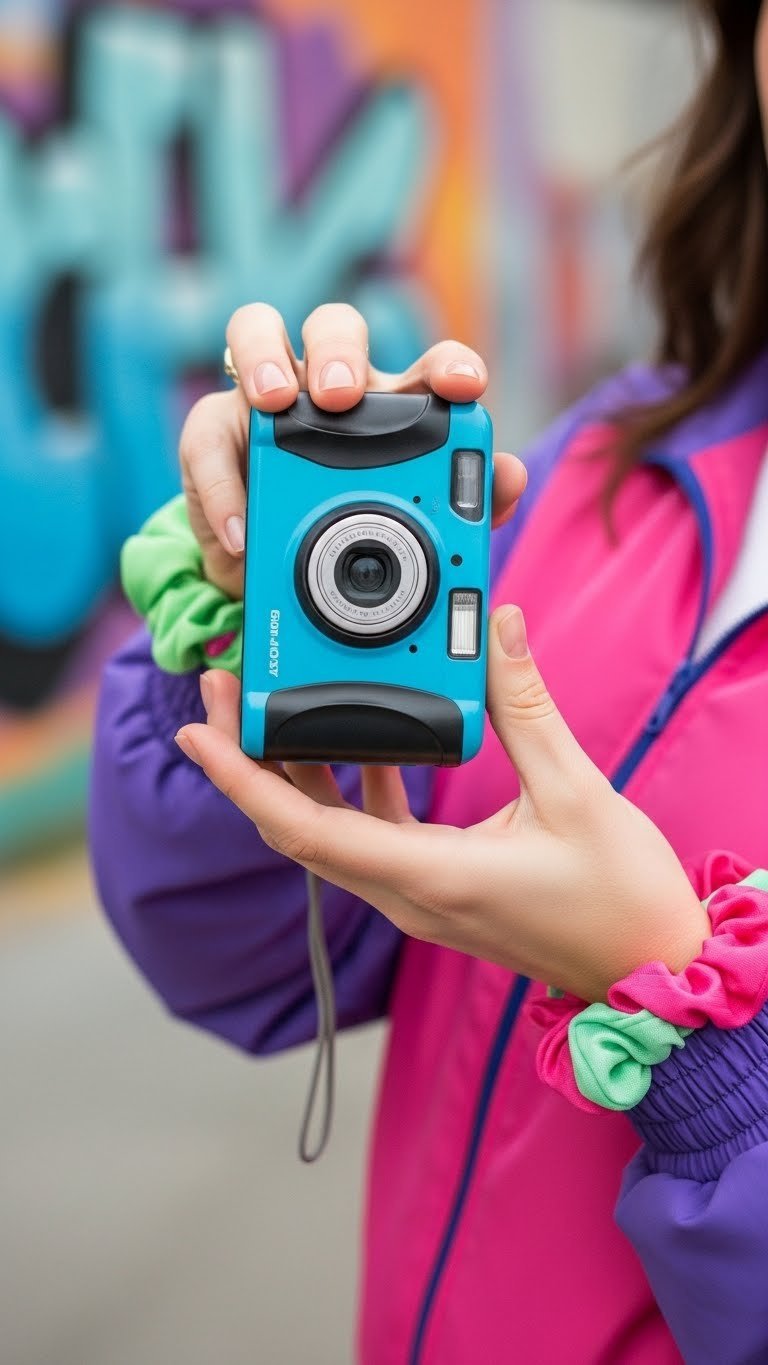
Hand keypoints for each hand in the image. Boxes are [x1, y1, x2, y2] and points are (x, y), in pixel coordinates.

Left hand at [175, 608, 709, 1001]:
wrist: (651, 969)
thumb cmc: (620, 900)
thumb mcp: (576, 793)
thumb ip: (527, 706)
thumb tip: (498, 630)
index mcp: (428, 877)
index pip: (305, 829)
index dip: (241, 780)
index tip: (198, 732)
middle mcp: (408, 894)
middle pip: (299, 828)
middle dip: (250, 762)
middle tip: (223, 692)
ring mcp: (419, 896)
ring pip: (330, 833)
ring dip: (294, 773)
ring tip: (271, 707)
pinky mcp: (437, 888)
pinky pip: (372, 836)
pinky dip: (353, 787)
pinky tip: (364, 744)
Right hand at [179, 302, 526, 596]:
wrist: (279, 581)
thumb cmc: (353, 537)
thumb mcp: (410, 536)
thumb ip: (467, 510)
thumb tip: (511, 480)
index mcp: (395, 410)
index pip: (427, 368)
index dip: (449, 366)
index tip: (464, 386)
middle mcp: (330, 390)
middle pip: (336, 327)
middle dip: (341, 352)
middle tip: (343, 395)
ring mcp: (265, 400)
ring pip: (257, 329)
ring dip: (266, 358)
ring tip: (273, 403)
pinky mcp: (214, 433)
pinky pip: (206, 436)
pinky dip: (221, 484)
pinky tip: (240, 529)